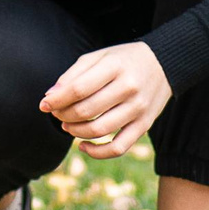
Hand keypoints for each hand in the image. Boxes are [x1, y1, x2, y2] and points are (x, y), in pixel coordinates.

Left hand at [41, 41, 170, 158]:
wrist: (164, 64)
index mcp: (115, 66)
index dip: (56, 100)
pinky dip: (97, 152)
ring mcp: (138, 109)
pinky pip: (118, 148)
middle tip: (56, 113)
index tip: (44, 104)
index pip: (78, 88)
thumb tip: (50, 97)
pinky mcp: (144, 125)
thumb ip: (73, 75)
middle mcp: (129, 88)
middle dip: (63, 115)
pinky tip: (83, 145)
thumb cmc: (124, 60)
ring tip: (67, 124)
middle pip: (86, 110)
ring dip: (75, 131)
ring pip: (99, 130)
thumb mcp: (99, 57)